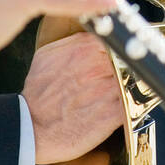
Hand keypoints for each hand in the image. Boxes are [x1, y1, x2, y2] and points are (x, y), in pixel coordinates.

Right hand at [23, 32, 125, 164]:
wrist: (30, 128)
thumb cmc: (37, 95)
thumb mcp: (47, 56)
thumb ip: (73, 42)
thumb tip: (92, 37)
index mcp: (85, 47)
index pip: (116, 41)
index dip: (118, 52)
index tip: (118, 59)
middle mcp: (99, 65)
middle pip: (128, 60)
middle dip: (125, 69)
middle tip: (119, 79)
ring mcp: (109, 88)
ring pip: (134, 80)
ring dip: (131, 86)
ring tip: (119, 94)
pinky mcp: (114, 112)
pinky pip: (134, 102)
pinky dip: (132, 104)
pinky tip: (122, 108)